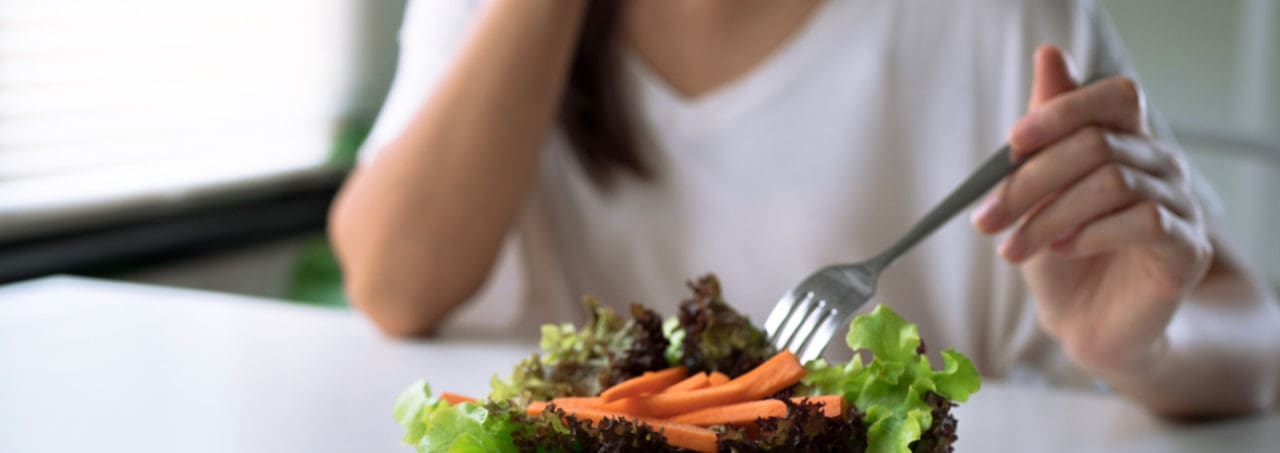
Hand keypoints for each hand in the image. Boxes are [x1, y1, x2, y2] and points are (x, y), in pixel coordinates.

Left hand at [972, 45, 1213, 374]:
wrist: (1087, 324)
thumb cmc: (1061, 253)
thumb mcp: (1038, 192)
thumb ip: (1045, 131)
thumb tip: (1050, 55)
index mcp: (1128, 141)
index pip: (1114, 96)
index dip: (1064, 109)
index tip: (1011, 141)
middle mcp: (1160, 165)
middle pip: (1098, 142)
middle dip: (1030, 180)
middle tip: (987, 219)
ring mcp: (1180, 205)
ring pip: (1113, 181)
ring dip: (1049, 215)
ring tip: (1014, 247)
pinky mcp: (1186, 248)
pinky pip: (1144, 221)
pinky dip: (1092, 234)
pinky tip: (1064, 251)